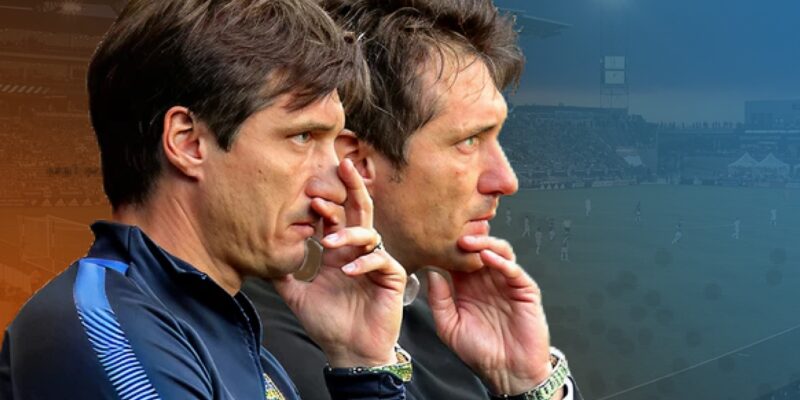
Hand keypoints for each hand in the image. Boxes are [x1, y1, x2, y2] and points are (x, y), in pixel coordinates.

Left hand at [273, 159, 405, 367]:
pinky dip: (364, 262)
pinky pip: (382, 260)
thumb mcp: (296, 295)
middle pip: (359, 210)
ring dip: (350, 233)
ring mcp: (376, 263)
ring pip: (370, 233)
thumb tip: (259, 253)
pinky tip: (347, 271)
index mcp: (338, 251)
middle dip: (353, 186)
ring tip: (329, 243)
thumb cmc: (327, 323)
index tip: (309, 191)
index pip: (335, 216)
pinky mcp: (392, 278)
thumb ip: (282, 272)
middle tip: (344, 165)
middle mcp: (358, 251)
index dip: (325, 202)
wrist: (349, 351)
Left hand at [427, 235, 559, 396]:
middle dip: (466, 240)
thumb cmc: (479, 352)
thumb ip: (438, 300)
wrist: (507, 372)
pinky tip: (488, 258)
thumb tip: (431, 272)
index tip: (434, 241)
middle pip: (478, 250)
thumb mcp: (449, 326)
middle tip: (452, 235)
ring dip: (484, 245)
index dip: (448, 249)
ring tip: (468, 243)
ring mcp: (506, 283)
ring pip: (498, 252)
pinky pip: (513, 270)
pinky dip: (501, 261)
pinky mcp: (525, 290)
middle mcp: (487, 281)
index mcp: (468, 287)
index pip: (458, 259)